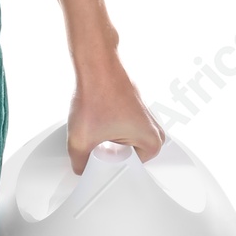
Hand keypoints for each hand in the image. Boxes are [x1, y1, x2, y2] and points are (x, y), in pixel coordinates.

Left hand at [67, 57, 163, 173]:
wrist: (96, 65)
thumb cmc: (98, 94)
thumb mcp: (80, 140)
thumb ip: (80, 164)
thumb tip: (82, 170)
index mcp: (152, 141)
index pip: (132, 170)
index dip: (110, 168)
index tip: (99, 159)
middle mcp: (155, 130)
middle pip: (127, 158)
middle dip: (109, 155)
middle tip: (96, 143)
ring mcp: (146, 118)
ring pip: (123, 143)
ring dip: (107, 140)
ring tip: (96, 129)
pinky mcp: (134, 110)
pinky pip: (121, 130)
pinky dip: (108, 128)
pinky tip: (97, 121)